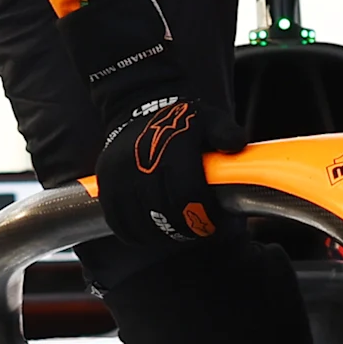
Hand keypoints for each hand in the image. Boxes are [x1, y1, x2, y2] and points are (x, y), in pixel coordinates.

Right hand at [63, 0, 249, 247]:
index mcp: (170, 149)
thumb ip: (226, 132)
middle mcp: (141, 163)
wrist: (136, 107)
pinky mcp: (105, 187)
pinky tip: (155, 232)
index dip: (204, 214)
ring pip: (143, 224)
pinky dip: (138, 235)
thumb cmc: (179, 119)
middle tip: (201, 229)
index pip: (188, 193)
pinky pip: (120, 225)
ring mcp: (119, 177)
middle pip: (166, 213)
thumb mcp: (208, 118)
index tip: (216, 223)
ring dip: (164, 234)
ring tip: (180, 231)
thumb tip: (238, 144)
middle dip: (188, 227)